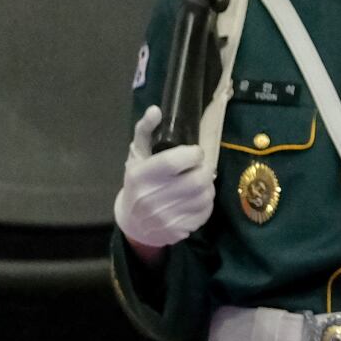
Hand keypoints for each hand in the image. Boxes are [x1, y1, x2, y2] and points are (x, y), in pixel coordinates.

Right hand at [114, 104, 214, 250]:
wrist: (132, 222)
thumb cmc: (137, 182)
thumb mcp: (137, 155)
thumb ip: (145, 131)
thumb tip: (156, 110)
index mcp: (141, 176)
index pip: (176, 161)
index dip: (194, 153)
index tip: (194, 152)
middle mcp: (151, 198)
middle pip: (198, 180)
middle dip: (205, 170)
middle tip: (200, 167)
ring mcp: (165, 218)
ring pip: (205, 196)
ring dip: (207, 186)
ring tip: (197, 182)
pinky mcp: (178, 231)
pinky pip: (205, 213)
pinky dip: (205, 203)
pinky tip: (194, 199)